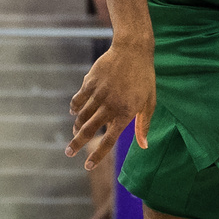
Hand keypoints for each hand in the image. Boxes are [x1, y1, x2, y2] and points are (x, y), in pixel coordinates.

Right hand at [67, 44, 155, 169]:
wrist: (133, 51)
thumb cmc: (144, 78)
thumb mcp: (149, 102)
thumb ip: (143, 125)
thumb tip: (144, 146)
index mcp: (126, 113)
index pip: (109, 140)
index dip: (97, 155)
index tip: (87, 167)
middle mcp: (110, 105)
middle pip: (89, 130)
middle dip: (77, 144)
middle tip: (69, 152)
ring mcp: (98, 94)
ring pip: (82, 116)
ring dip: (77, 126)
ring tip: (75, 131)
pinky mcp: (89, 83)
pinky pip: (77, 100)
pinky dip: (74, 109)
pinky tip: (74, 113)